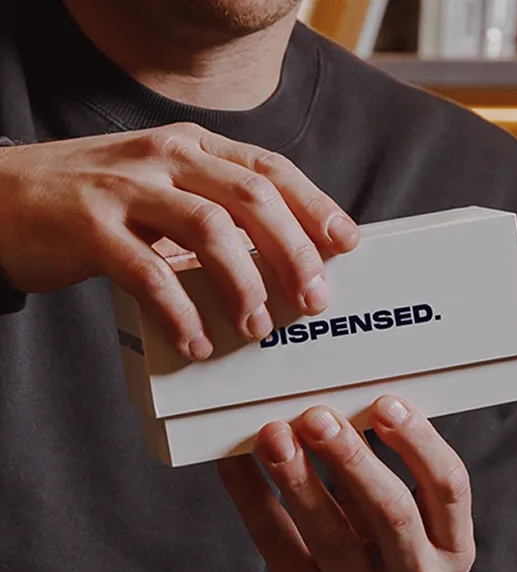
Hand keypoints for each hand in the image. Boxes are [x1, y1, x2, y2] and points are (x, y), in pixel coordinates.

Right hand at [0, 125, 357, 359]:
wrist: (2, 197)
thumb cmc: (92, 201)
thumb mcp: (157, 188)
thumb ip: (208, 208)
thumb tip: (270, 256)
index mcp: (188, 148)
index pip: (267, 169)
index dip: (313, 205)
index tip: (345, 243)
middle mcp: (163, 157)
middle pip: (250, 198)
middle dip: (293, 252)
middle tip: (314, 300)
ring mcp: (126, 188)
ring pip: (208, 229)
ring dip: (243, 284)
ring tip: (257, 329)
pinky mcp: (90, 227)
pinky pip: (150, 273)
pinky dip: (181, 313)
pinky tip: (197, 342)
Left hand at [219, 396, 474, 571]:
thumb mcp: (423, 542)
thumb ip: (393, 484)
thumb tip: (349, 410)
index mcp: (452, 549)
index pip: (449, 489)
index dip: (420, 443)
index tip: (387, 404)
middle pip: (390, 511)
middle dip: (352, 458)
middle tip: (319, 416)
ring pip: (328, 534)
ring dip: (298, 478)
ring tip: (274, 435)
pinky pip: (276, 545)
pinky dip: (251, 498)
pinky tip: (237, 463)